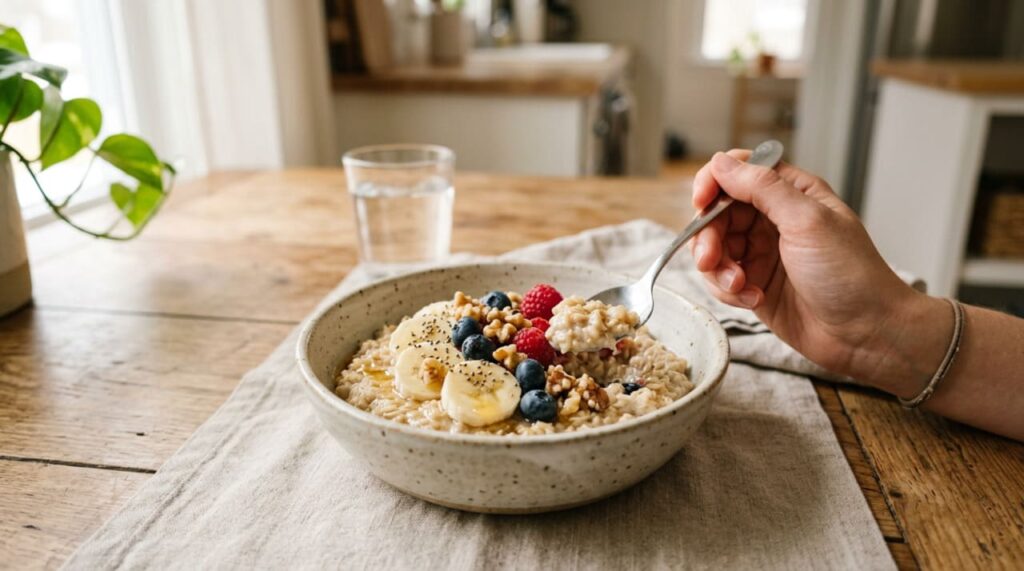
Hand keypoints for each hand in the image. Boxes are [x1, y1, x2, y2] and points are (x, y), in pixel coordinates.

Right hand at [690, 151, 943, 383]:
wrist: (866, 333)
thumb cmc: (850, 275)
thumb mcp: (807, 221)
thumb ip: (761, 188)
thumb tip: (721, 162)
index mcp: (792, 194)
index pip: (738, 172)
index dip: (714, 183)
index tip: (702, 203)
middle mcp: (774, 220)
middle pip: (718, 212)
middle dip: (709, 236)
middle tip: (711, 259)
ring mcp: (763, 253)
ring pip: (714, 247)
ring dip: (717, 268)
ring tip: (740, 286)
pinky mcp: (754, 285)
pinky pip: (720, 279)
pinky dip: (728, 290)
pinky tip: (752, 300)